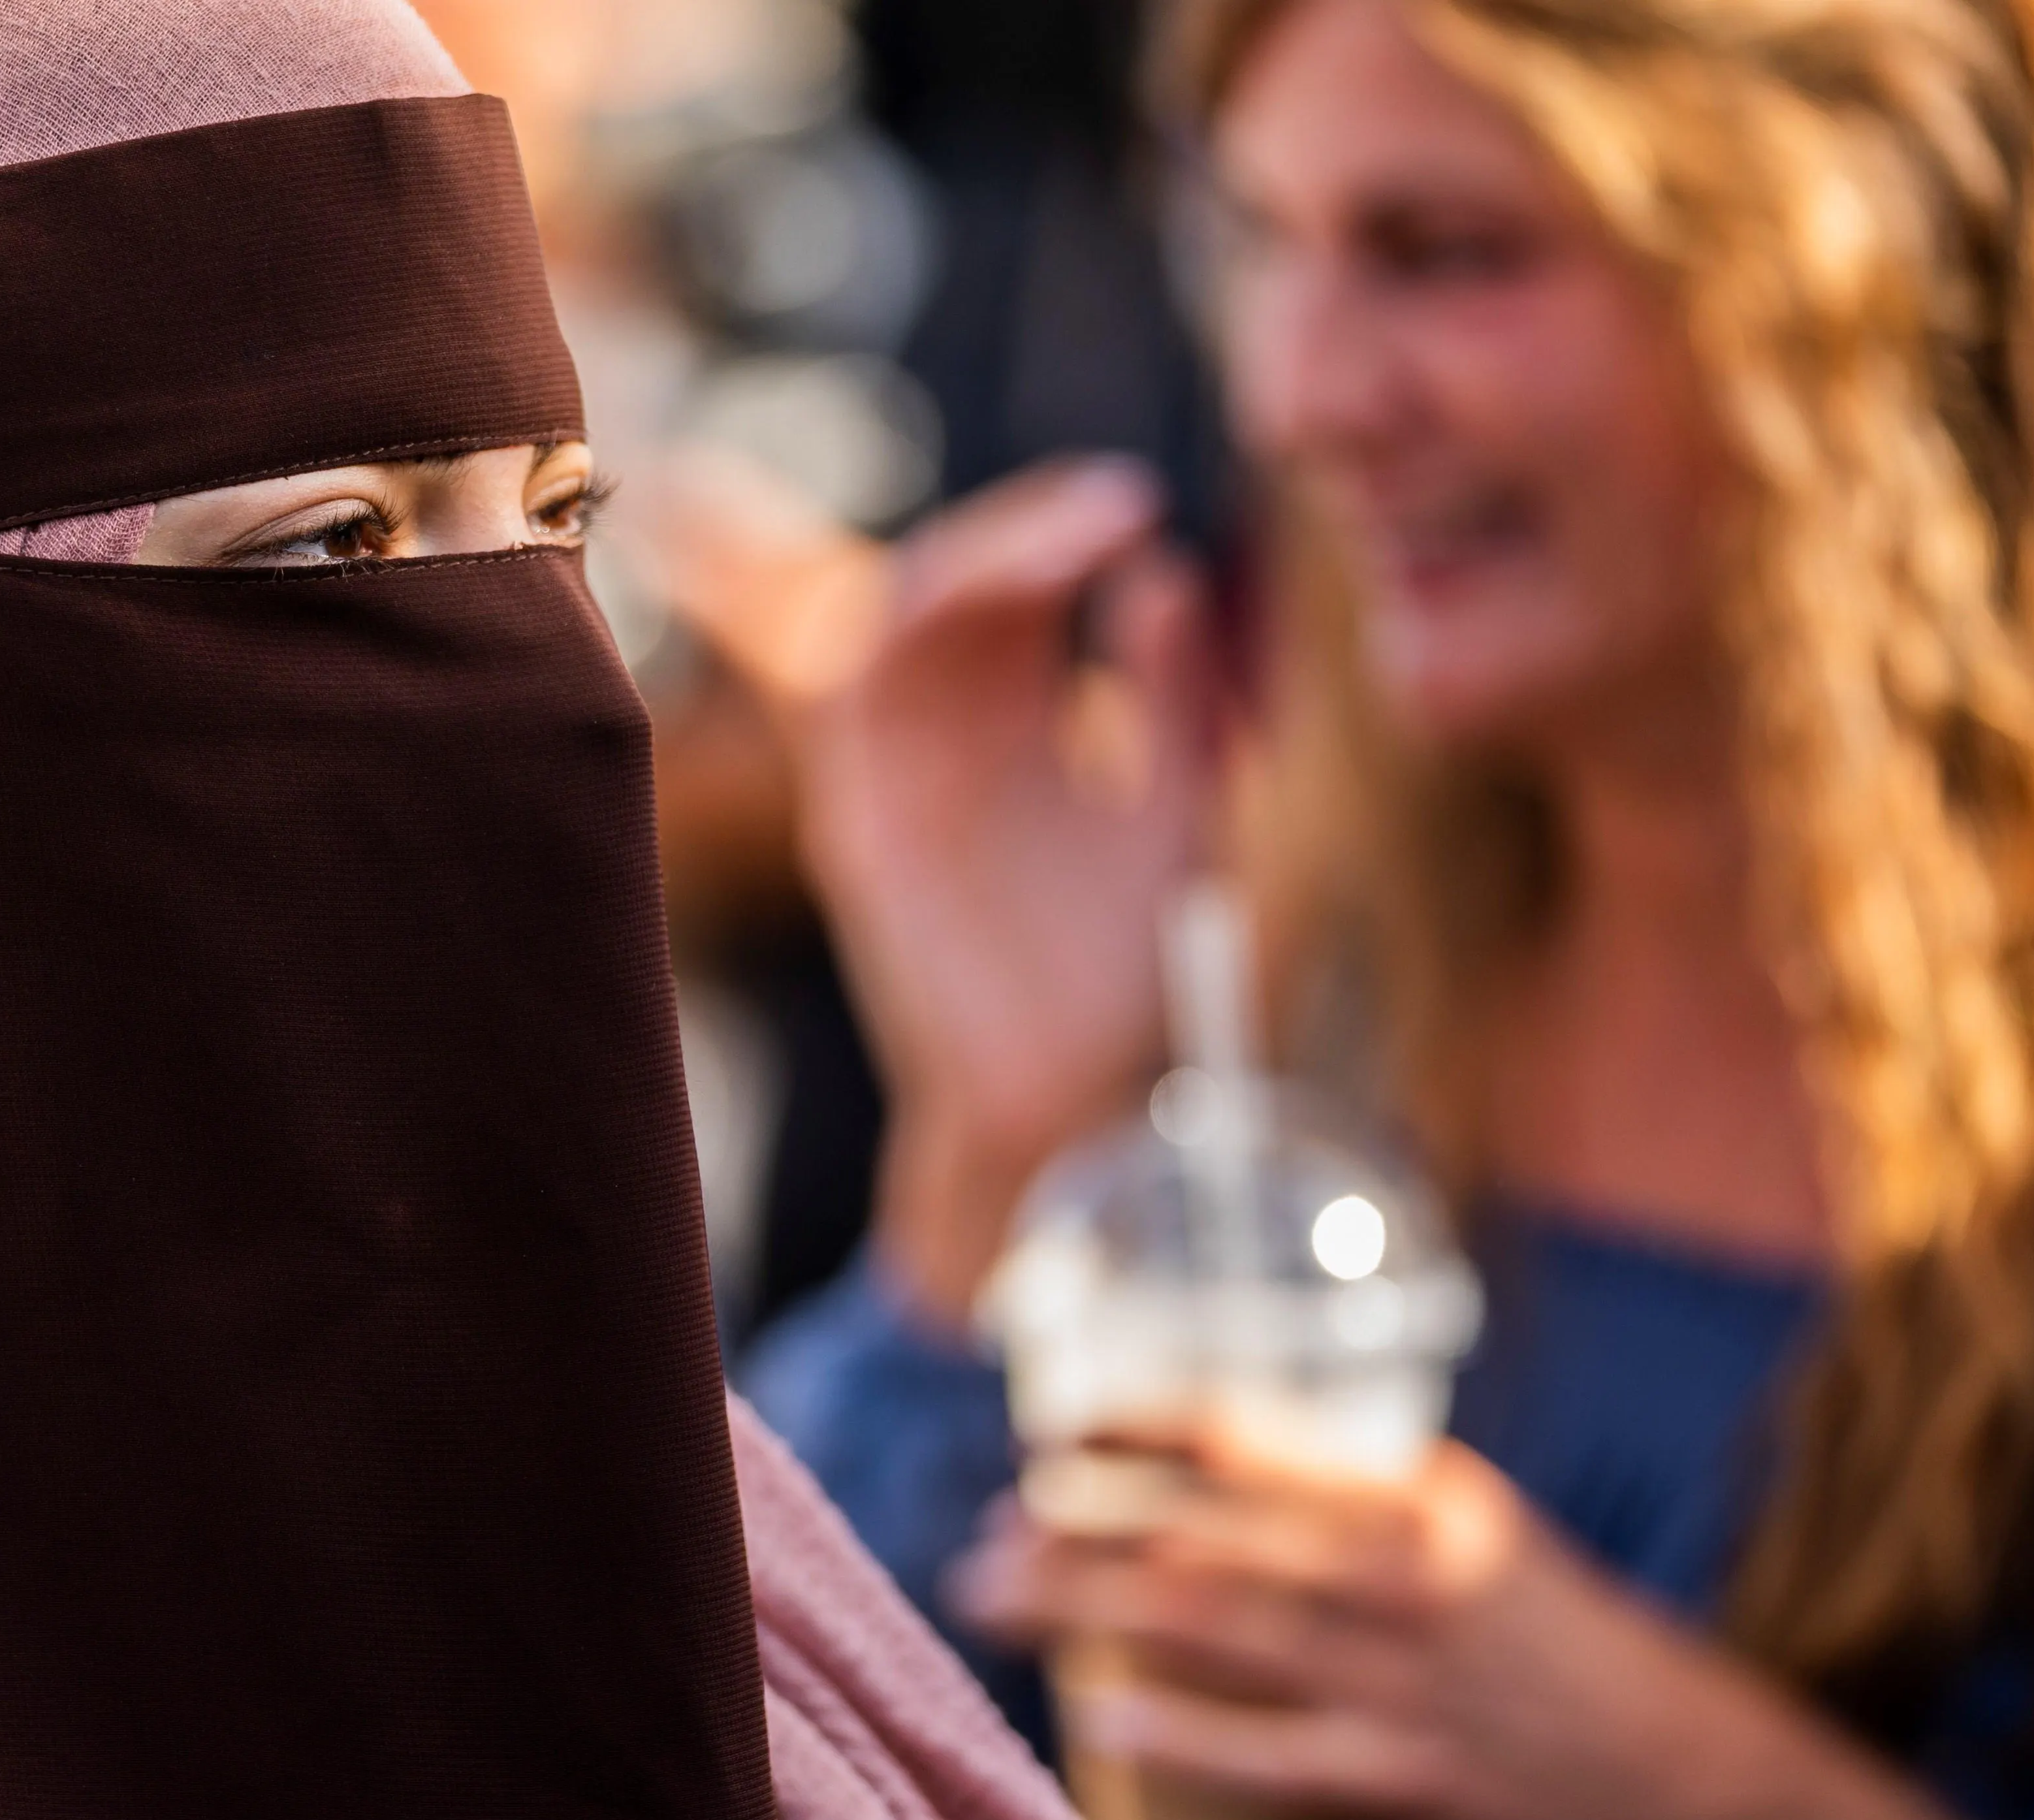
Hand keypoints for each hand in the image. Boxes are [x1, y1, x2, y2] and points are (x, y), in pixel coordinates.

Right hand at [784, 458, 1226, 1328]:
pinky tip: (989, 599)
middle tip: (1111, 509)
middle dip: (1024, 530)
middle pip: (953, 586)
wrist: (1080, 1099)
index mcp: (1016, 725)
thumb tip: (1168, 575)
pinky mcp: (863, 833)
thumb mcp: (1179, 810)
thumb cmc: (1128, 969)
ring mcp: (896, 782)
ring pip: (895, 621)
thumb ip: (1175, 702)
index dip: (1062, 531)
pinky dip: (906, 632)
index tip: (1141, 505)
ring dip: (977, 562)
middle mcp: (946, 740)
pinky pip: (854, 704)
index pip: (1015, 589)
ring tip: (1074, 540)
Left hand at [949, 1424, 1964, 1819]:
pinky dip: (1173, 1731)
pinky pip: (1265, 1754)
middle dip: (1075, 1530)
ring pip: (1209, 1629)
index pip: (1246, 1436)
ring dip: (1084, 1611)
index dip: (1134, 1427)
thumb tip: (1221, 1481)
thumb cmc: (1561, 1652)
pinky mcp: (1408, 1781)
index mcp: (1417, 1495)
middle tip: (983, 1536)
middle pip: (1199, 1532)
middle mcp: (1401, 1570)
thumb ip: (1362, 1504)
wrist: (1692, 1779)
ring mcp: (1402, 1678)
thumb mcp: (1475, 1535)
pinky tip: (1094, 1719)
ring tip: (990, 1602)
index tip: (1050, 1429)